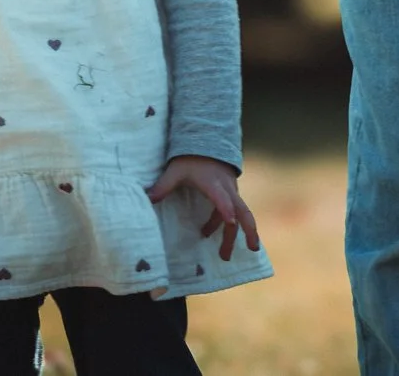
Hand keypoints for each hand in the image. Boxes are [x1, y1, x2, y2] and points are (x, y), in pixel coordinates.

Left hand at [147, 154, 261, 260]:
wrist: (207, 141)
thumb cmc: (190, 159)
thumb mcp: (175, 171)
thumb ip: (163, 186)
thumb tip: (147, 199)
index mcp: (213, 183)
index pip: (222, 198)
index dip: (226, 210)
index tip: (230, 223)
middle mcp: (227, 189)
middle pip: (242, 211)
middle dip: (249, 231)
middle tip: (251, 250)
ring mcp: (231, 192)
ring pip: (240, 215)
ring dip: (235, 235)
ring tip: (224, 256)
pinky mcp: (230, 194)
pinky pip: (234, 212)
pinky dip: (227, 226)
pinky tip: (209, 234)